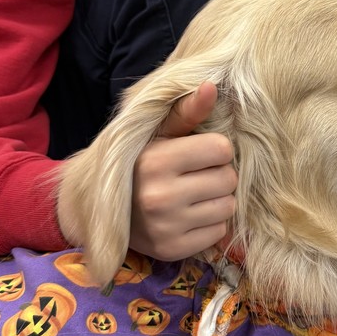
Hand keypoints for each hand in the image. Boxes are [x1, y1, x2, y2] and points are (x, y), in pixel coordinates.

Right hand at [128, 82, 236, 260]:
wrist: (107, 210)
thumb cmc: (142, 165)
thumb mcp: (158, 134)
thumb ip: (186, 111)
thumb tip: (211, 85)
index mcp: (156, 160)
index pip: (221, 148)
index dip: (215, 149)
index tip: (198, 154)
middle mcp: (160, 196)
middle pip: (229, 179)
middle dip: (219, 175)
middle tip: (196, 176)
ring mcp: (166, 227)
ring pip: (228, 207)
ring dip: (218, 200)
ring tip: (194, 196)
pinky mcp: (172, 250)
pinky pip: (219, 232)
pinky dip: (210, 224)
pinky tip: (189, 217)